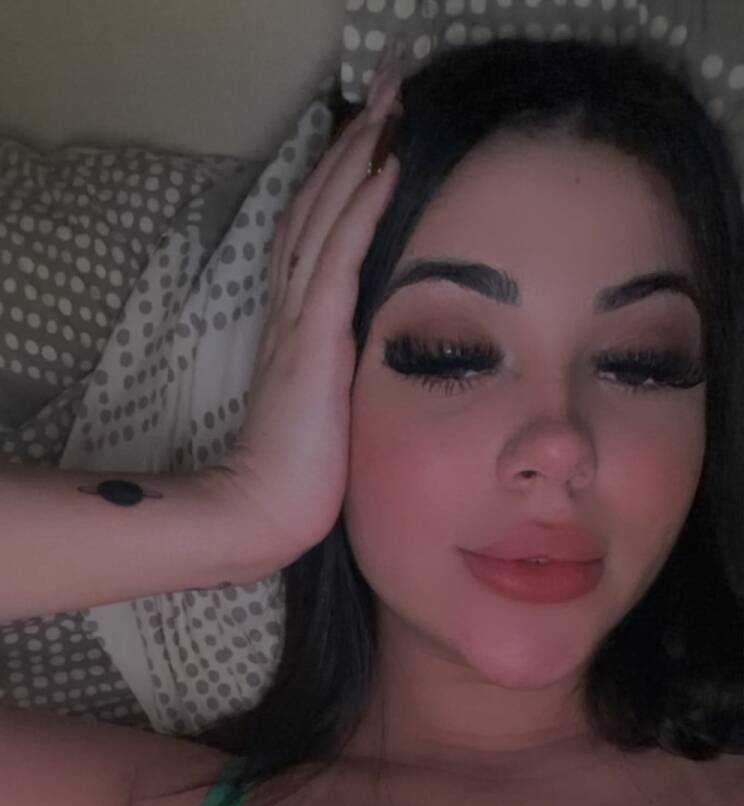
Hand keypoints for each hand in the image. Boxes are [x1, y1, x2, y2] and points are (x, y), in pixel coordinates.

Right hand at [212, 51, 403, 565]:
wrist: (265, 513)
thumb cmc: (303, 475)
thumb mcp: (332, 409)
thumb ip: (347, 372)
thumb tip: (390, 357)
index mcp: (299, 324)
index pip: (320, 231)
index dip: (345, 177)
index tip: (379, 130)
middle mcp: (293, 308)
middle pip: (319, 204)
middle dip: (355, 142)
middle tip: (389, 85)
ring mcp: (300, 320)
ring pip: (326, 215)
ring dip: (360, 154)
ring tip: (393, 100)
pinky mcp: (314, 340)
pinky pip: (340, 258)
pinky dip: (362, 207)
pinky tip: (389, 164)